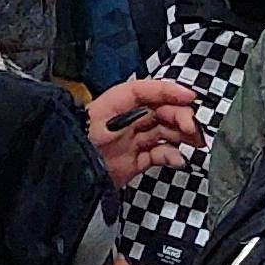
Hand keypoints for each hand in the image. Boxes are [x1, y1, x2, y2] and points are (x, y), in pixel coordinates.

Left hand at [87, 75, 201, 187]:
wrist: (67, 173)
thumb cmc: (77, 141)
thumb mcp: (100, 116)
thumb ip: (131, 106)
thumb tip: (163, 104)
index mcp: (117, 104)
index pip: (147, 91)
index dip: (169, 91)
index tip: (190, 97)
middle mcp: (127, 120)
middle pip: (162, 111)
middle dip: (182, 116)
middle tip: (194, 128)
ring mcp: (132, 141)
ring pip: (165, 132)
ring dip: (183, 135)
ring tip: (196, 142)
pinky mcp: (134, 162)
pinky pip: (159, 155)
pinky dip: (172, 156)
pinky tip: (177, 159)